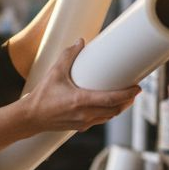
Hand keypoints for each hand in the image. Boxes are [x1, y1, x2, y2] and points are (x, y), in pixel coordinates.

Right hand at [21, 39, 139, 133]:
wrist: (31, 117)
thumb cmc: (42, 96)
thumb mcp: (55, 72)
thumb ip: (68, 55)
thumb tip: (81, 42)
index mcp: (81, 101)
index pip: (112, 99)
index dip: (128, 94)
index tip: (137, 88)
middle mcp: (85, 114)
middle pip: (115, 109)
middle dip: (127, 101)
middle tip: (134, 91)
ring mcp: (83, 123)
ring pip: (109, 116)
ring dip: (119, 108)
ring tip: (125, 97)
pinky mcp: (80, 127)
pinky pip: (100, 120)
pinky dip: (108, 113)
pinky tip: (108, 105)